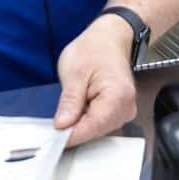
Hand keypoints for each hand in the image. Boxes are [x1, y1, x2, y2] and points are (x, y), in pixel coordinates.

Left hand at [53, 15, 137, 146]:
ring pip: (98, 130)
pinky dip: (86, 121)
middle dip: (75, 131)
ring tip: (65, 114)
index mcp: (118, 96)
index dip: (72, 135)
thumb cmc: (94, 49)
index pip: (93, 126)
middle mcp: (126, 107)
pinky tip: (75, 113)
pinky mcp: (119, 111)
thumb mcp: (74, 72)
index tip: (53, 141)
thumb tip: (62, 125)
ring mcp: (125, 110)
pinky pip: (100, 124)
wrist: (109, 38)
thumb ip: (70, 100)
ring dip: (80, 127)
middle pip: (97, 131)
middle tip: (52, 130)